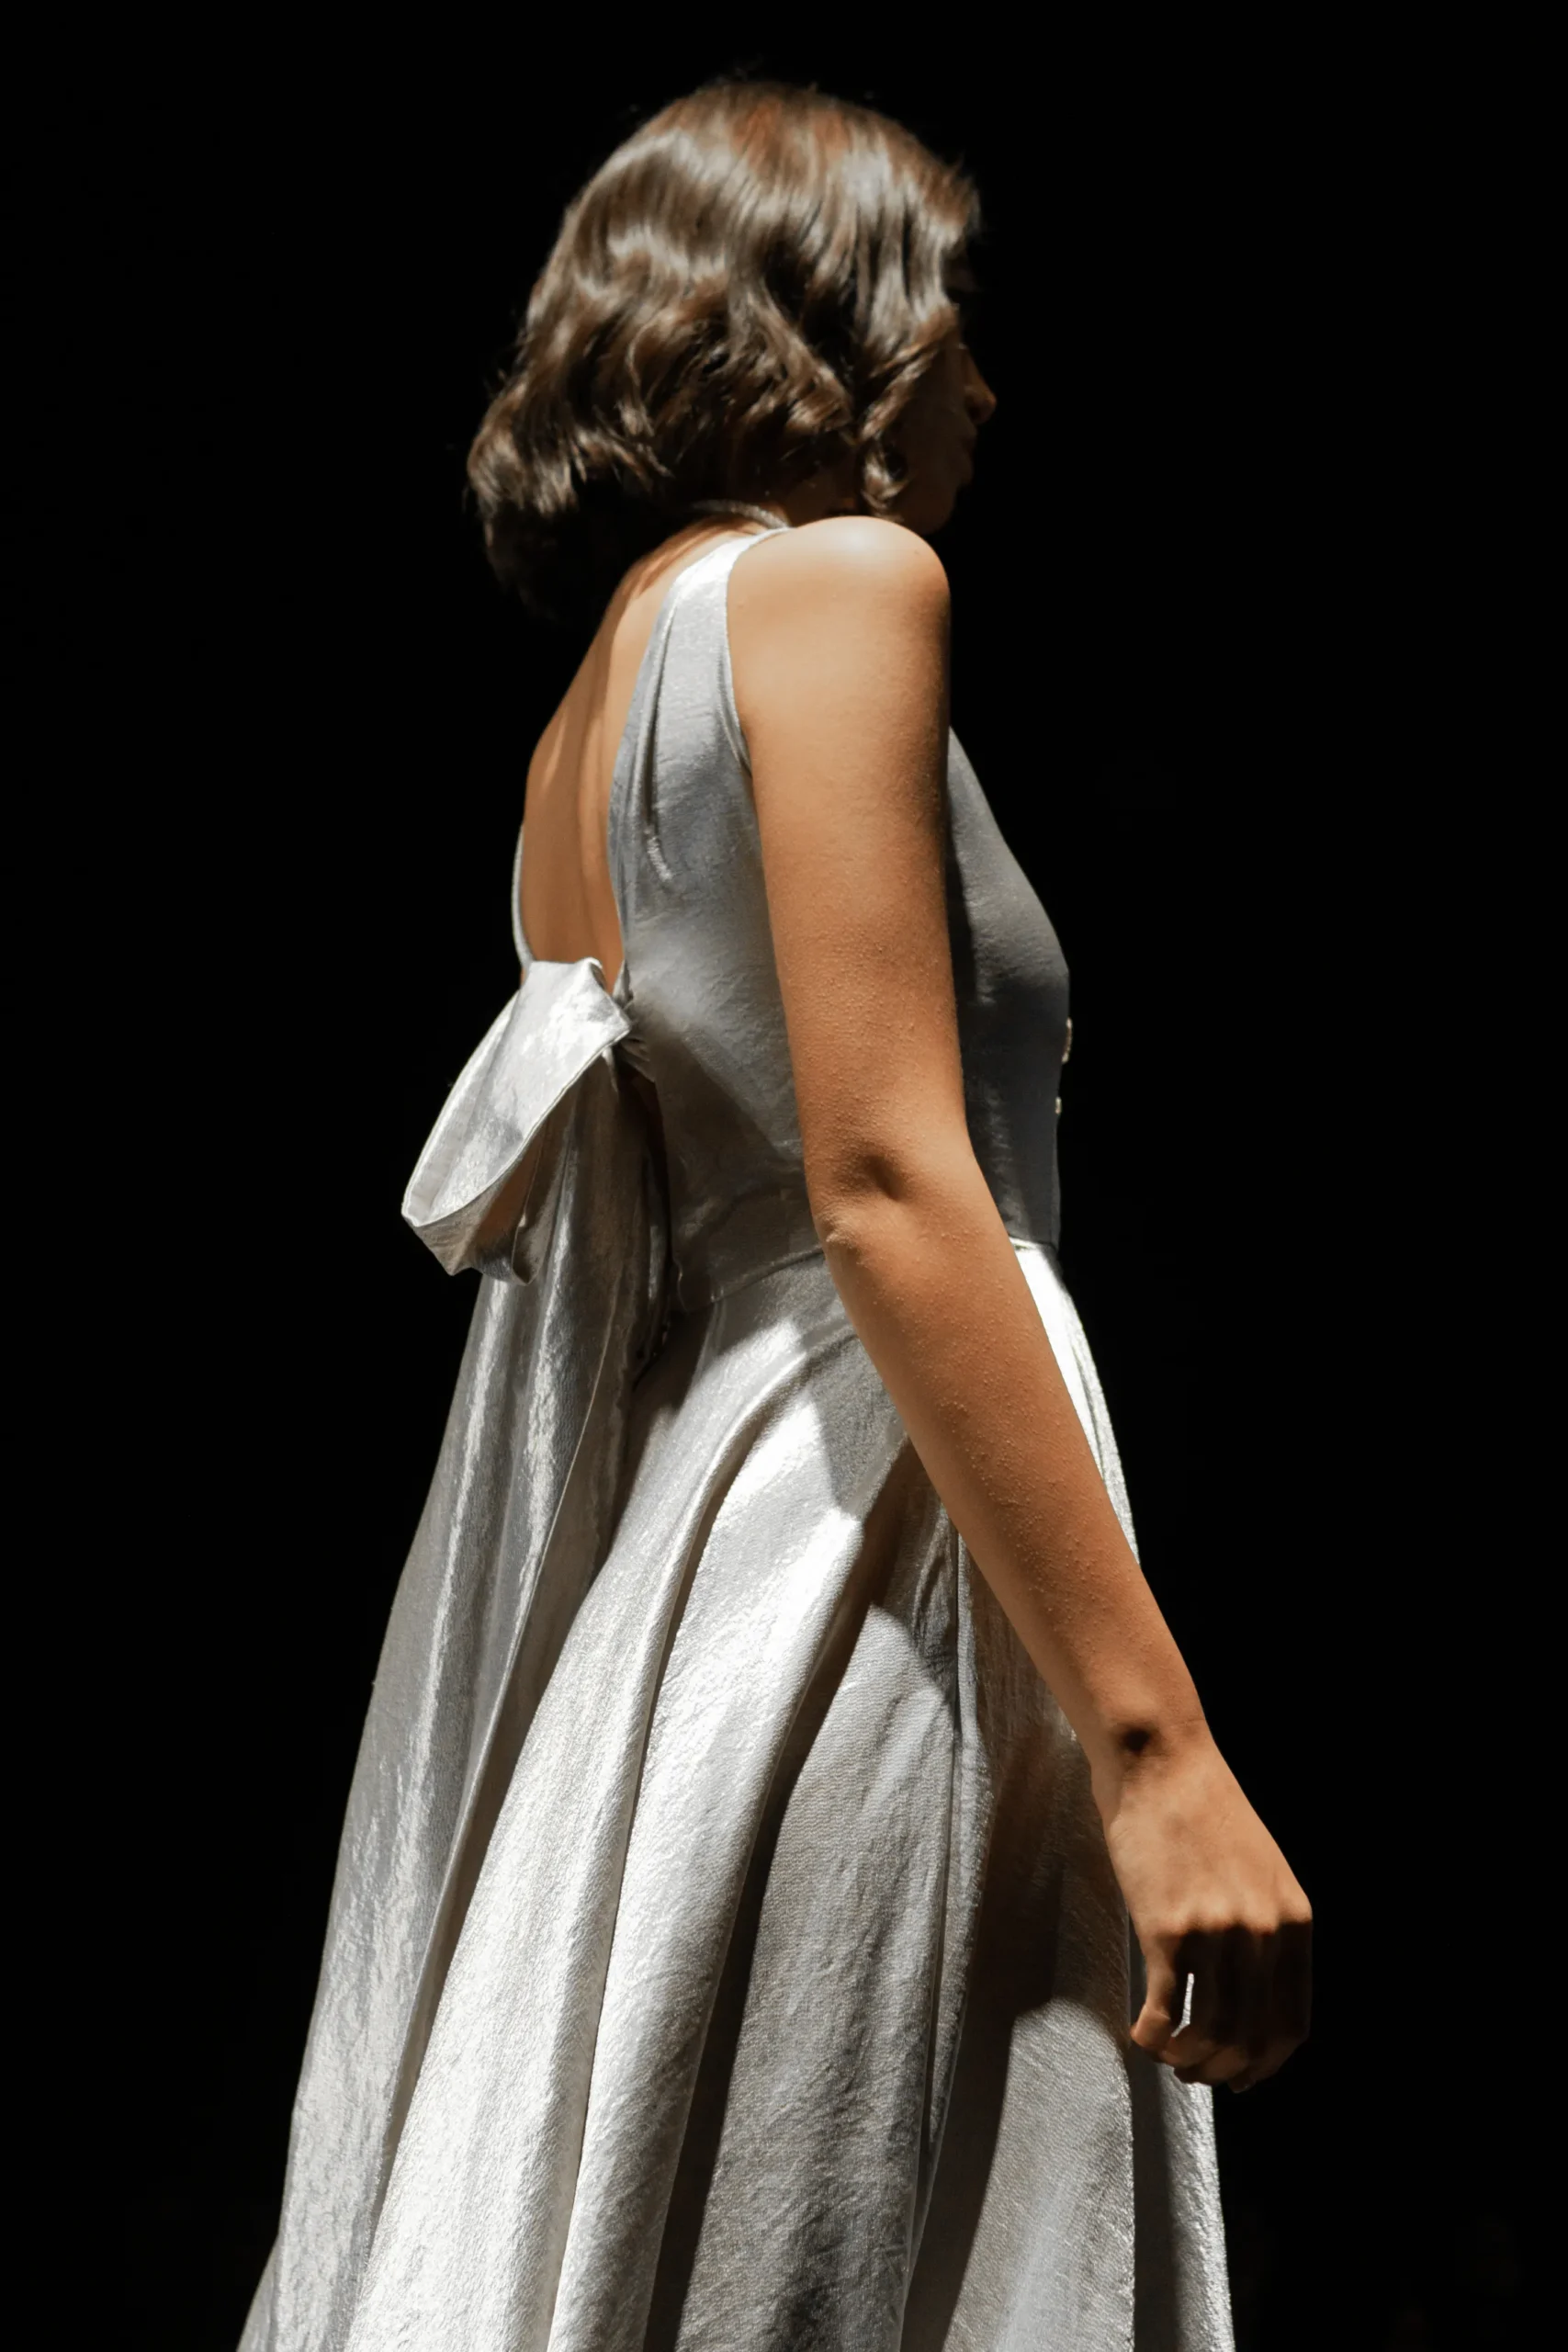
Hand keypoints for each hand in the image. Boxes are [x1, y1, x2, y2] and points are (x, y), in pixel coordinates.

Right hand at [1100, 1733, 1311, 2091]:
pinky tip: (1140, 2035)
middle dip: (1222, 2070)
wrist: (1162, 1758)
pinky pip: (1166, 2012)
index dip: (1266, 2063)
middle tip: (1195, 2072)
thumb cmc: (1201, 1808)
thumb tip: (1248, 1989)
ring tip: (1168, 2056)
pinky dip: (1153, 2039)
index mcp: (1295, 1921)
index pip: (1291, 2024)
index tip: (1241, 2075)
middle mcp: (1263, 1934)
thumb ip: (1264, 1924)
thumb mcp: (1260, 1868)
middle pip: (1251, 2040)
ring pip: (1211, 2036)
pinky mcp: (1168, 1930)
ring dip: (1188, 2061)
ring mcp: (1217, 1934)